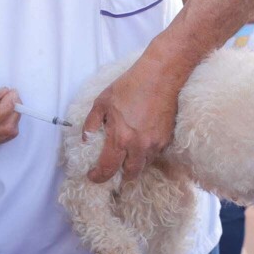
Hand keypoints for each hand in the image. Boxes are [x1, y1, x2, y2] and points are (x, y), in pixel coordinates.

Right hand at [0, 83, 19, 152]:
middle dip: (14, 110)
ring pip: (8, 134)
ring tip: (4, 103)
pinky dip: (8, 123)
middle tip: (11, 95)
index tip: (12, 92)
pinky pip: (5, 137)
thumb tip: (5, 93)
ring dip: (12, 117)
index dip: (7, 106)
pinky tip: (0, 113)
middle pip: (4, 129)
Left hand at [84, 55, 179, 182]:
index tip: (93, 175)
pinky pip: (155, 153)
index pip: (107, 169)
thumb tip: (86, 139)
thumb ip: (91, 123)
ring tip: (128, 153)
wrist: (160, 76)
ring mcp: (155, 143)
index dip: (98, 176)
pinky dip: (147, 152)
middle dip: (120, 175)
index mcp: (120, 138)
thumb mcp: (102, 101)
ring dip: (135, 163)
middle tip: (113, 168)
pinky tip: (142, 141)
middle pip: (130, 174)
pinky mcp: (167, 138)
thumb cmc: (130, 86)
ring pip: (144, 164)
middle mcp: (139, 146)